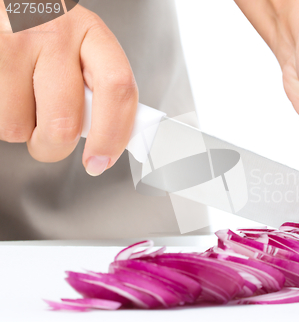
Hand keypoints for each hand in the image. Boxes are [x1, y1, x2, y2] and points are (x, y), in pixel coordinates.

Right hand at [0, 3, 137, 175]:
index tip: (101, 160)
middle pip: (63, 123)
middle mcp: (54, 35)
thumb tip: (111, 140)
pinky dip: (2, 117)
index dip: (113, 134)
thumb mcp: (83, 47)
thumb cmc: (48, 31)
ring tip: (24, 100)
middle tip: (51, 138)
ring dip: (21, 129)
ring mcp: (13, 43)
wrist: (12, 3)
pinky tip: (8, 93)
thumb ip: (100, 87)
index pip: (117, 88)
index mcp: (92, 34)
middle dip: (56, 147)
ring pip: (18, 127)